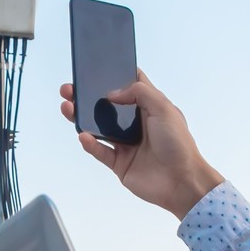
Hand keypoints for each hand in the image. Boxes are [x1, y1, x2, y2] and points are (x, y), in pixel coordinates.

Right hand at [58, 71, 224, 220]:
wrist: (181, 182)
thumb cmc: (179, 145)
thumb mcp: (164, 108)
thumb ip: (140, 93)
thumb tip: (113, 92)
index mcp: (150, 108)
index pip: (131, 87)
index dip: (115, 76)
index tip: (97, 68)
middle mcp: (136, 124)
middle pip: (107, 106)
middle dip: (88, 96)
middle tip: (70, 89)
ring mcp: (126, 144)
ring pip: (98, 127)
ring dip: (82, 117)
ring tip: (68, 108)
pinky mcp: (119, 163)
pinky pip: (99, 151)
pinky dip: (90, 143)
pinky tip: (84, 135)